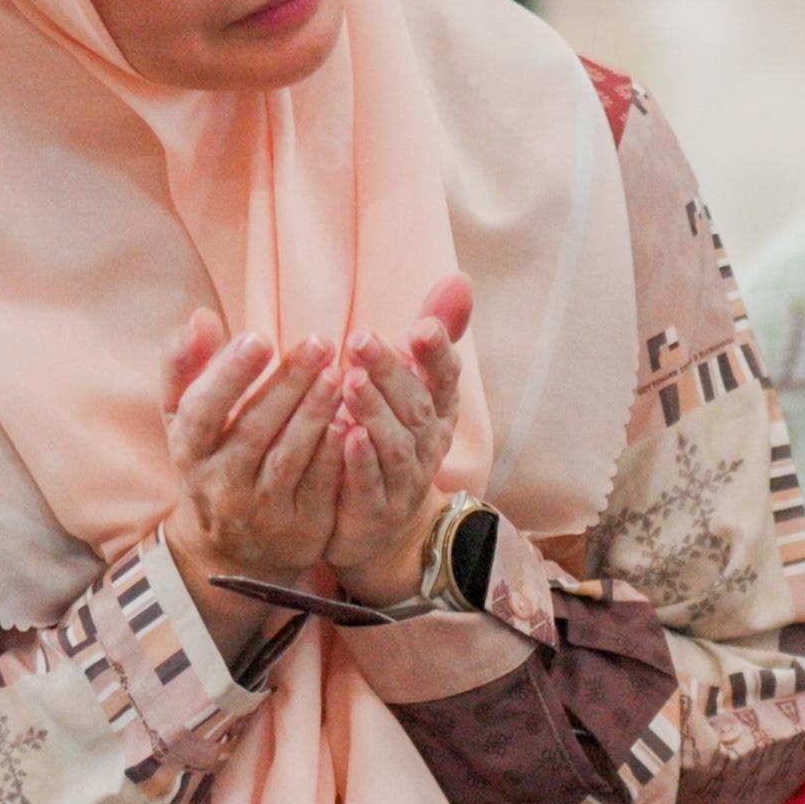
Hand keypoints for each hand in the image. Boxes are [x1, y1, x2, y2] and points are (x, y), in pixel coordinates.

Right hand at [161, 316, 348, 602]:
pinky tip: (352, 420)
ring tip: (339, 374)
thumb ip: (187, 367)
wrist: (233, 550)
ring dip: (315, 414)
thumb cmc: (211, 461)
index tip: (259, 337)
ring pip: (289, 458)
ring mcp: (261, 510)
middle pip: (254, 430)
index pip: (201, 412)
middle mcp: (221, 484)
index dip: (228, 376)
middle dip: (288, 384)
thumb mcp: (187, 420)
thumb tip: (200, 318)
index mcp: (189, 452)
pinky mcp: (300, 528)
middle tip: (319, 343)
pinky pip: (320, 486)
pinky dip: (335, 453)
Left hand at [322, 272, 474, 604]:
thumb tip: (461, 277)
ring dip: (374, 411)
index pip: (446, 377)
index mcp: (438, 410)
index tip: (420, 326)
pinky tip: (343, 436)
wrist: (382, 526)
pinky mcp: (376, 509)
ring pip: (395, 444)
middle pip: (416, 406)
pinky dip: (360, 461)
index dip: (437, 353)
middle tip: (361, 339)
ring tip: (350, 382)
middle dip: (391, 372)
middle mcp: (428, 443)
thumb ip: (434, 337)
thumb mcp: (415, 388)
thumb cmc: (394, 440)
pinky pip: (369, 484)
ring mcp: (405, 480)